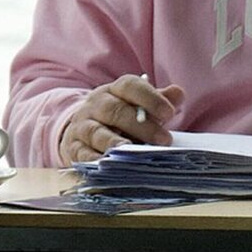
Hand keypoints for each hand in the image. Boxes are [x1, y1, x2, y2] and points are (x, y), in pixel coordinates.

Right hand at [58, 74, 184, 163]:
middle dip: (141, 125)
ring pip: (97, 132)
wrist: (81, 130)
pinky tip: (108, 165)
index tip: (169, 113)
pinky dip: (95, 159)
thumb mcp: (137, 106)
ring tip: (132, 151)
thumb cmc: (119, 118)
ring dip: (115, 142)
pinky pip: (82, 153)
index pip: (129, 86)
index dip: (150, 98)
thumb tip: (178, 93)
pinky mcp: (73, 147)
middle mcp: (95, 105)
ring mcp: (82, 125)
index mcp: (114, 90)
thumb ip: (157, 100)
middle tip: (164, 140)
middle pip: (115, 111)